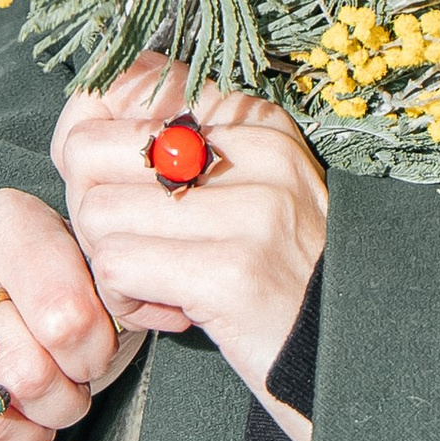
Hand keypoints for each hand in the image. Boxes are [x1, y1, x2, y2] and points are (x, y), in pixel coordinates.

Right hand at [0, 186, 138, 440]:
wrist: (3, 308)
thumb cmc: (63, 292)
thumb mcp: (101, 278)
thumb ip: (125, 294)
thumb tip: (155, 312)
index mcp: (3, 220)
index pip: (63, 315)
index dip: (95, 353)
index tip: (100, 353)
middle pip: (23, 372)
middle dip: (68, 399)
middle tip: (78, 389)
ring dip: (36, 437)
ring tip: (52, 418)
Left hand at [53, 54, 326, 440]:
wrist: (359, 355)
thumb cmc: (285, 279)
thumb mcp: (250, 193)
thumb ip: (183, 154)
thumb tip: (81, 131)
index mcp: (257, 120)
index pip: (127, 85)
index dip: (93, 150)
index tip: (117, 194)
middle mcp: (257, 150)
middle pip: (92, 149)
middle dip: (90, 211)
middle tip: (129, 252)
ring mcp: (250, 210)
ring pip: (97, 213)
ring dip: (111, 266)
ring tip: (160, 287)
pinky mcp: (232, 273)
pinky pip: (118, 267)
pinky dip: (126, 301)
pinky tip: (170, 313)